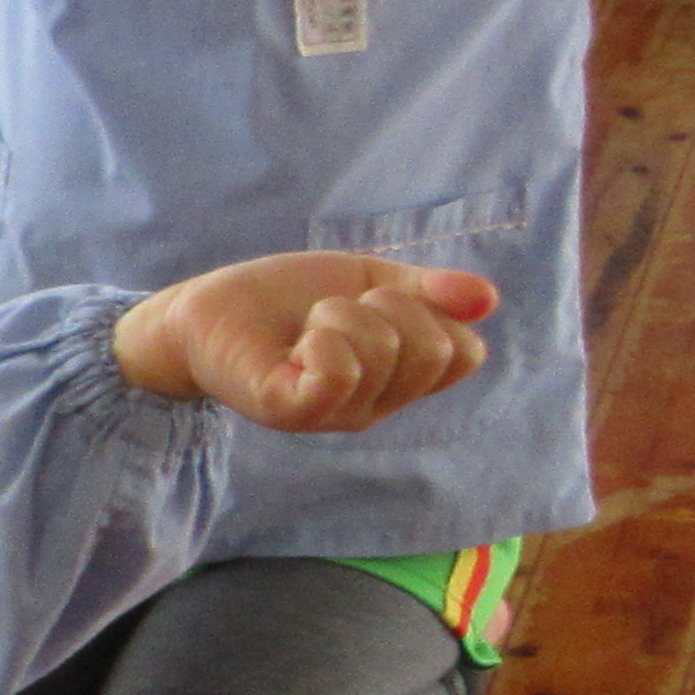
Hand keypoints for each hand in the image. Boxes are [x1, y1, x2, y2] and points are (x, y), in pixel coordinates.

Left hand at [114, 252, 496, 434]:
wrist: (206, 308)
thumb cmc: (286, 299)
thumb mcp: (369, 280)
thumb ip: (428, 290)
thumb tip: (488, 299)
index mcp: (400, 379)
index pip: (465, 353)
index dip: (432, 311)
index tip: (380, 298)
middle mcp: (375, 406)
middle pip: (435, 351)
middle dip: (388, 306)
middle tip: (333, 310)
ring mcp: (334, 414)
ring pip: (386, 351)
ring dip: (342, 314)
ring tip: (307, 325)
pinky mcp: (290, 410)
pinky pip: (338, 374)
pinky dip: (323, 340)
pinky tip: (297, 344)